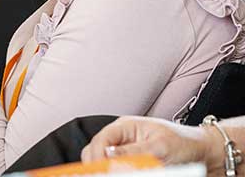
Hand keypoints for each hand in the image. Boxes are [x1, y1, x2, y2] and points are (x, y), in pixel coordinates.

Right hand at [81, 116, 220, 172]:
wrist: (204, 152)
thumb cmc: (184, 142)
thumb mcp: (159, 146)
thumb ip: (133, 151)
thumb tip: (108, 156)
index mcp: (125, 127)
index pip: (101, 140)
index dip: (98, 157)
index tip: (102, 171)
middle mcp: (121, 139)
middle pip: (96, 151)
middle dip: (97, 165)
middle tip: (103, 175)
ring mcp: (125, 152)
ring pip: (103, 162)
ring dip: (106, 169)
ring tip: (112, 173)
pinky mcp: (132, 164)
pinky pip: (118, 169)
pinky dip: (116, 172)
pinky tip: (119, 173)